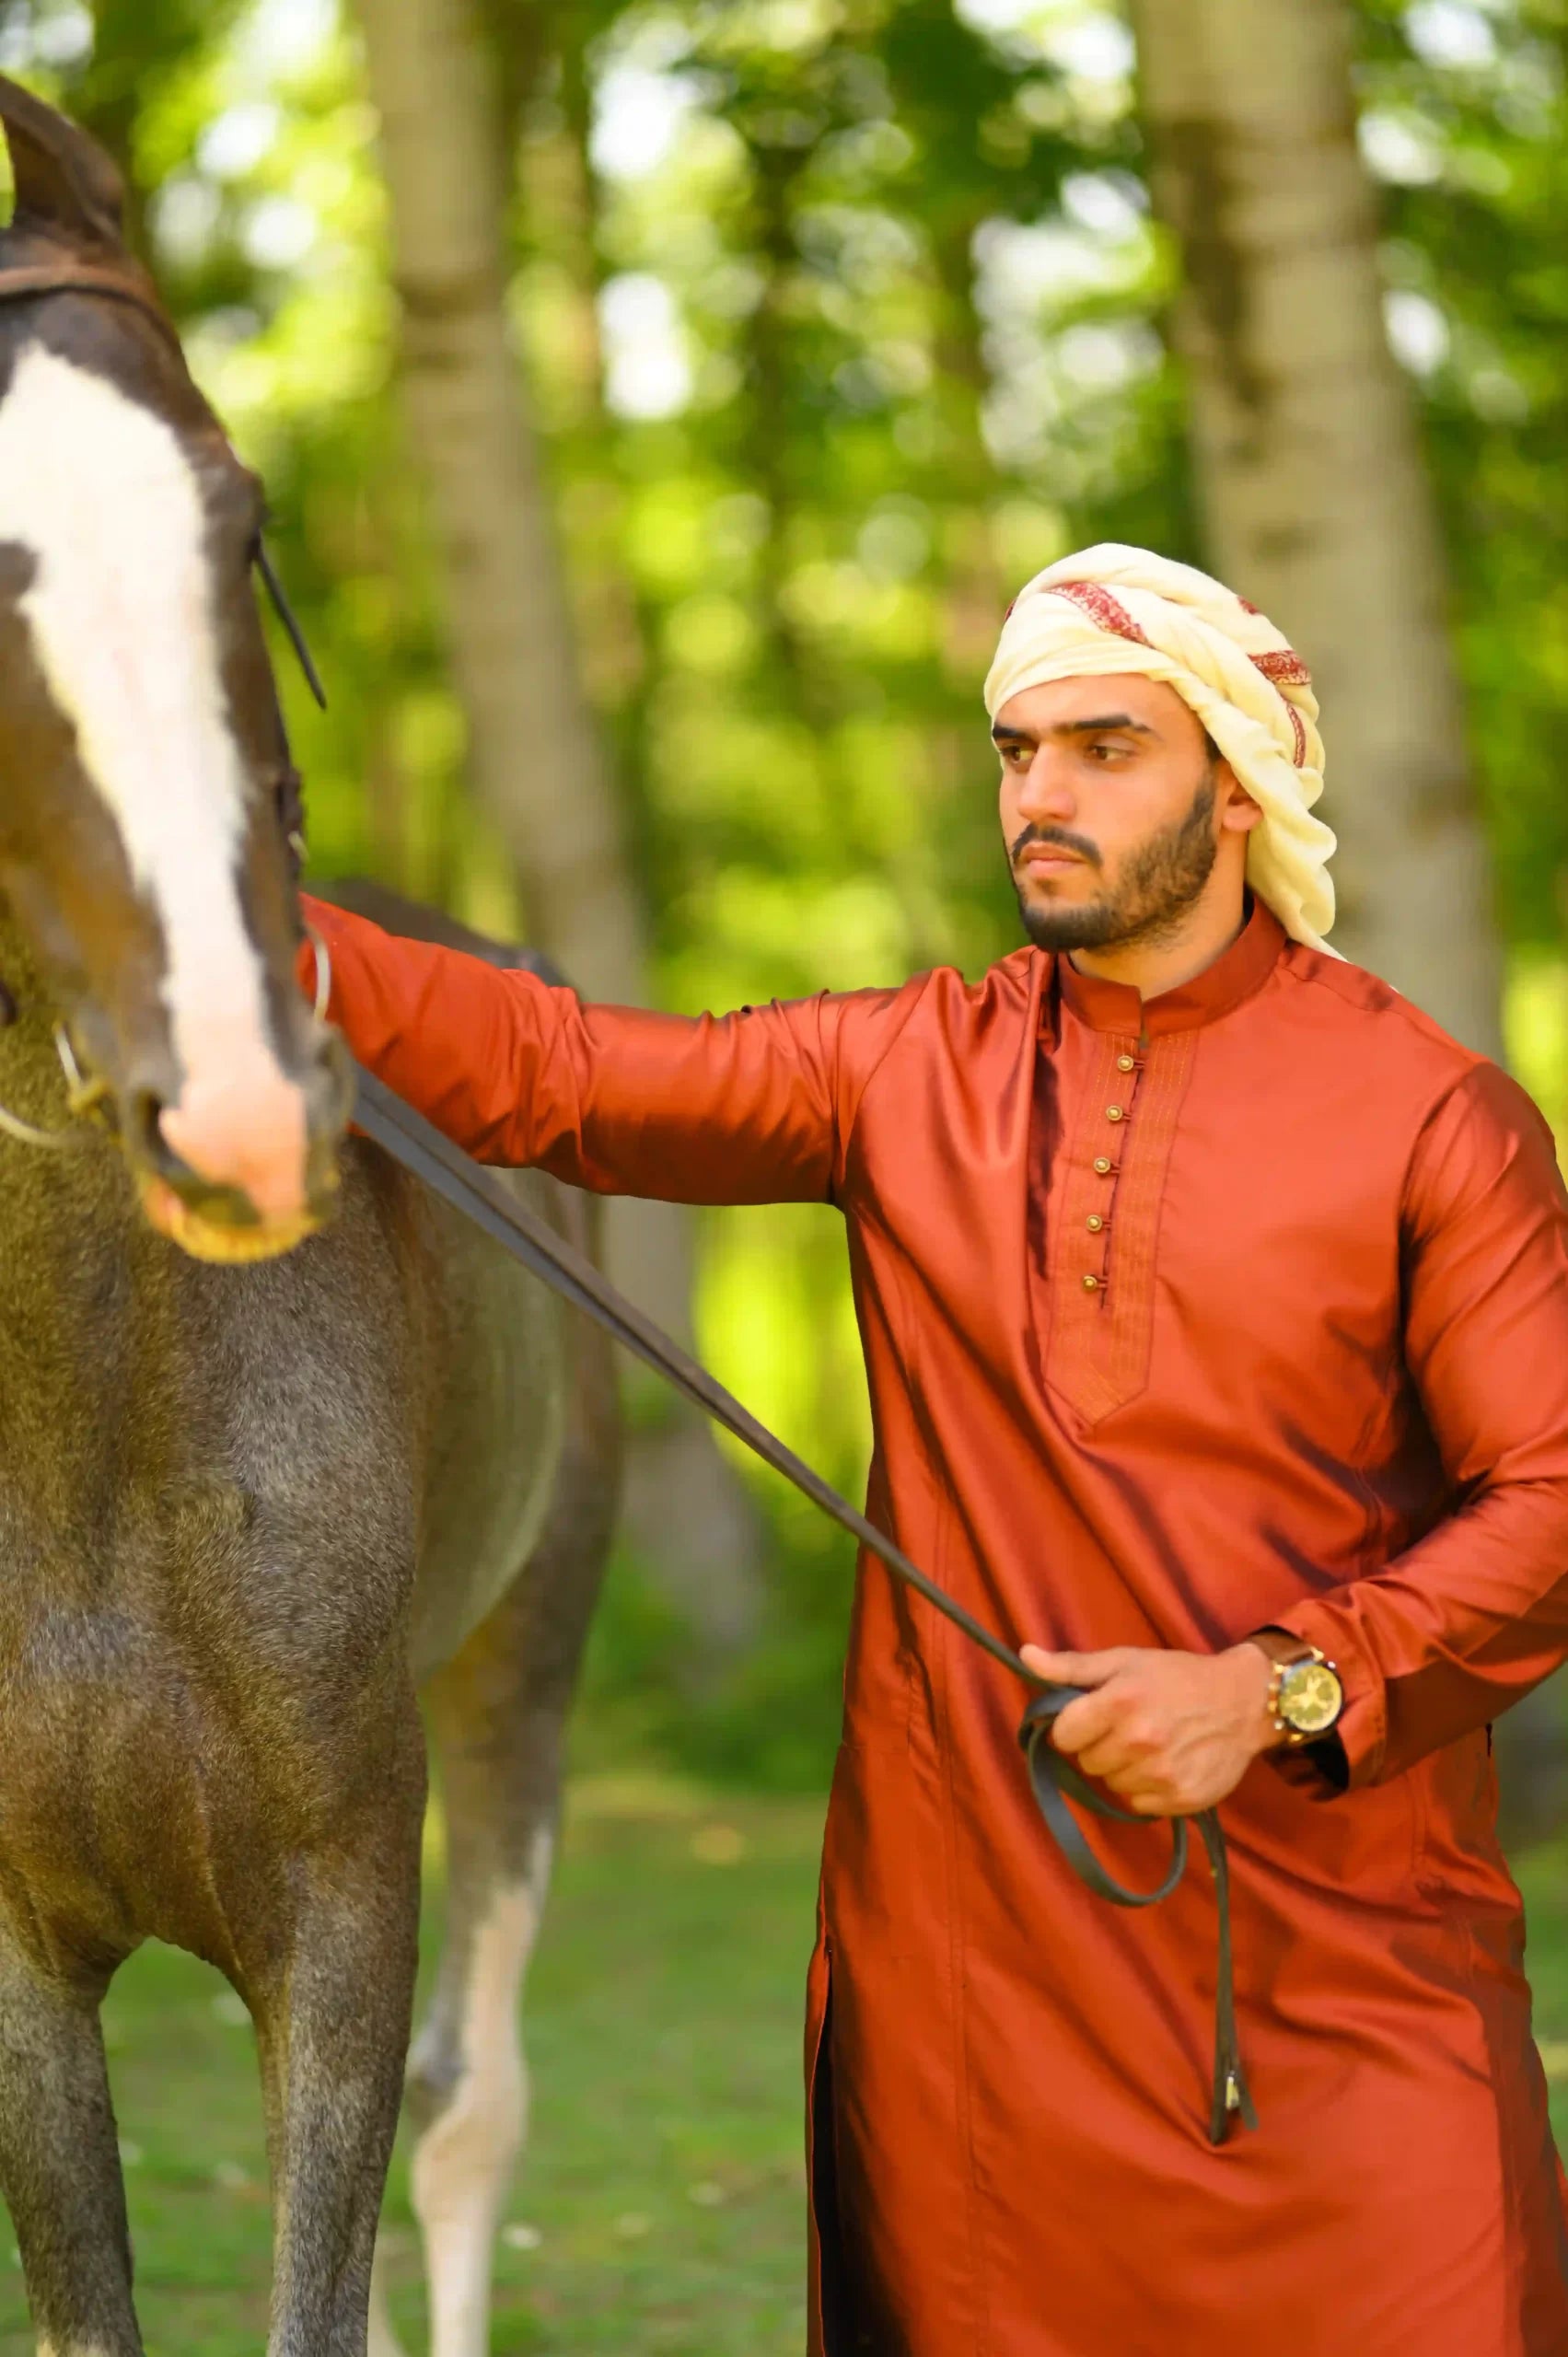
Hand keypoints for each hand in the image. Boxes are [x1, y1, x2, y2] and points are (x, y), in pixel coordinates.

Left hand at [1019, 1642, 1276, 1816]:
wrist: (1243, 1702)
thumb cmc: (1177, 1676)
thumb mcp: (1124, 1661)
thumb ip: (1071, 1666)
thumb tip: (1024, 1656)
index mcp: (1120, 1702)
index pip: (1063, 1735)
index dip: (1074, 1727)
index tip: (1093, 1717)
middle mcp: (1140, 1741)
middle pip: (1086, 1762)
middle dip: (1100, 1746)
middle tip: (1129, 1726)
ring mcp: (1161, 1774)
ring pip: (1112, 1784)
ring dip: (1124, 1768)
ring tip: (1152, 1743)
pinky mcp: (1181, 1800)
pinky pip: (1139, 1804)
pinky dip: (1148, 1789)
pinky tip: (1168, 1763)